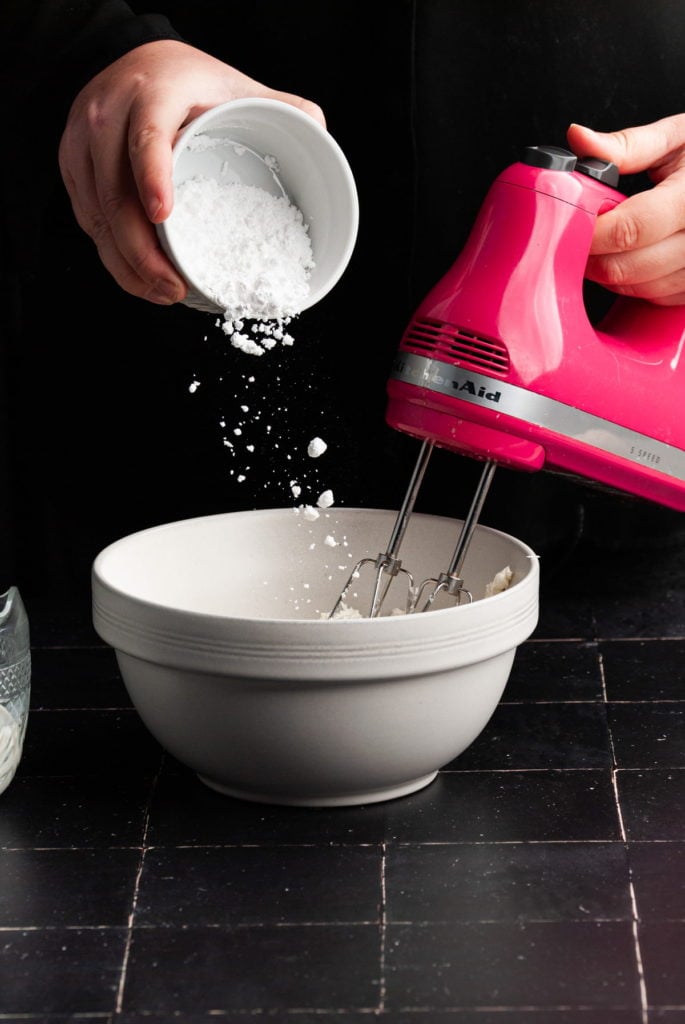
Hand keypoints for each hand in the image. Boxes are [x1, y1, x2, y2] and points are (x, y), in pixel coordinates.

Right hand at [58, 39, 325, 304]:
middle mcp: (108, 114)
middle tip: (175, 286)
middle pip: (113, 192)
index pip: (145, 136)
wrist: (141, 64)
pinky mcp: (73, 166)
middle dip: (141, 252)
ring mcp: (83, 142)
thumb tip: (322, 137)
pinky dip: (112, 255)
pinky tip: (140, 277)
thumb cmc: (192, 83)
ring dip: (126, 264)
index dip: (151, 178)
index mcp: (153, 93)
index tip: (163, 216)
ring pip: (96, 215)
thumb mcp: (238, 86)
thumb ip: (284, 107)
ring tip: (163, 291)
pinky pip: (86, 219)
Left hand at [567, 115, 684, 304]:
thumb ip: (628, 144)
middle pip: (630, 267)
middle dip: (594, 257)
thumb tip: (580, 138)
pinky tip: (636, 259)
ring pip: (642, 289)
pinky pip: (661, 300)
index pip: (631, 228)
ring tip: (607, 246)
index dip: (592, 232)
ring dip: (614, 275)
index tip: (571, 225)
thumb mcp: (679, 138)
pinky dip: (640, 286)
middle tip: (580, 239)